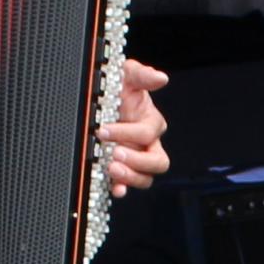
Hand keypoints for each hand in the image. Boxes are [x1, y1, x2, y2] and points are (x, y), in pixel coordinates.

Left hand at [100, 55, 172, 197]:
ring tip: (111, 168)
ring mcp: (136, 159)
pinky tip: (114, 188)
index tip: (103, 129)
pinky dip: (122, 189)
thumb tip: (161, 78)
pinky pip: (128, 185)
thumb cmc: (118, 86)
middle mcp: (148, 144)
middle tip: (115, 153)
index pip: (148, 133)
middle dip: (137, 161)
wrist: (101, 98)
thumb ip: (142, 74)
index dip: (127, 133)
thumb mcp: (127, 74)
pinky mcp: (123, 169)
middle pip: (158, 162)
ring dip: (130, 176)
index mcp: (151, 122)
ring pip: (146, 177)